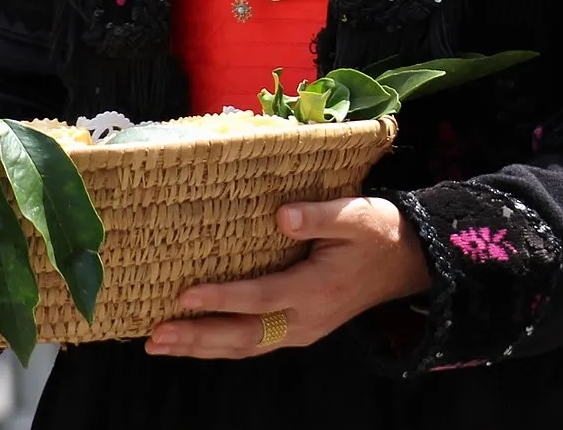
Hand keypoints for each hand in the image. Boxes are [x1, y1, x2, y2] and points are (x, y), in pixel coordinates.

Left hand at [144, 197, 428, 359]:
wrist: (407, 261)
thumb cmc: (377, 232)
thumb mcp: (355, 215)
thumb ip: (318, 216)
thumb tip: (281, 215)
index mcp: (316, 290)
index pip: (260, 299)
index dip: (222, 299)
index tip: (184, 295)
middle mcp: (305, 319)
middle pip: (244, 336)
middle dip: (198, 337)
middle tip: (155, 336)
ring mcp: (301, 329)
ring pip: (245, 346)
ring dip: (201, 347)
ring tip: (159, 344)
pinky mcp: (298, 328)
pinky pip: (253, 343)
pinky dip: (220, 345)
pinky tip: (193, 340)